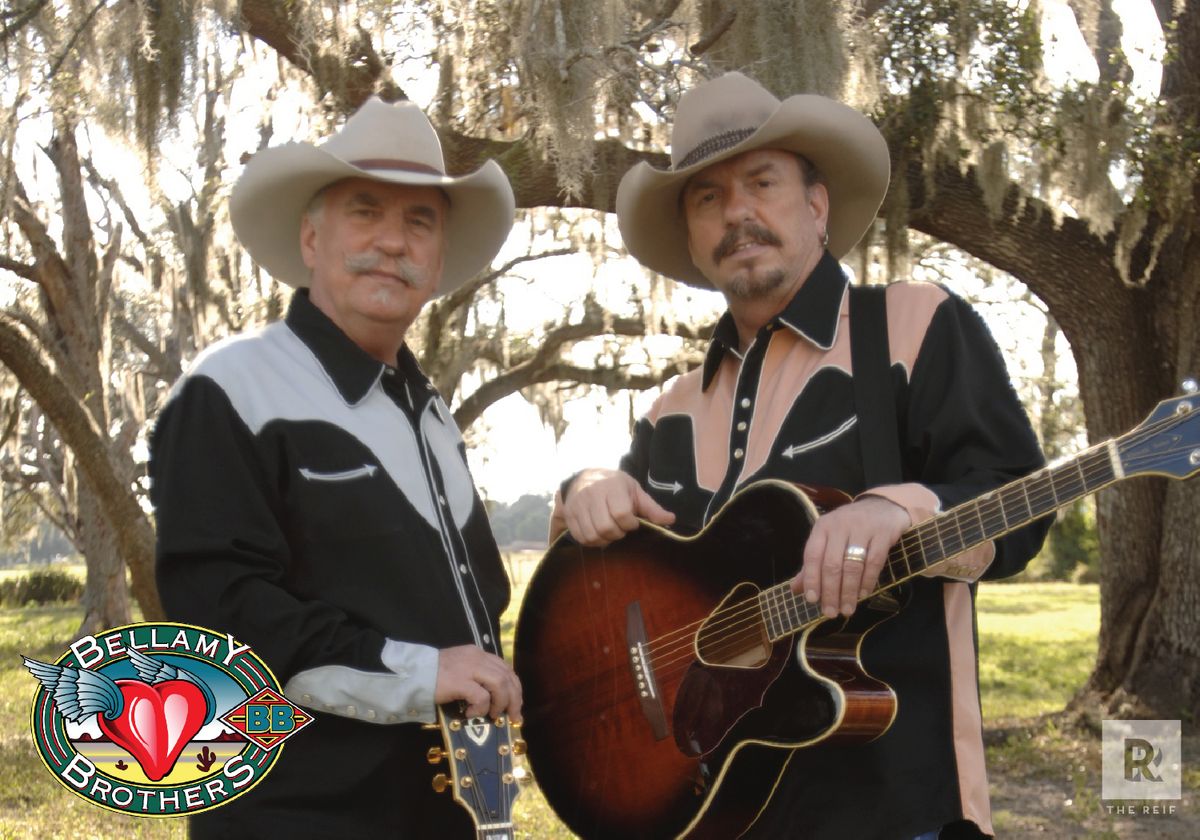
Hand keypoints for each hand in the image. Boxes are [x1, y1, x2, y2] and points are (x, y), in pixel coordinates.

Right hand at [435, 645, 522, 722]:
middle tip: (513, 716)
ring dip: (500, 703)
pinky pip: (481, 696)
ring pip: (499, 684)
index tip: (516, 705)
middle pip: (507, 676)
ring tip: (492, 715)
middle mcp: (477, 657)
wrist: (410, 673)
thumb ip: (477, 677)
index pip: (506, 669)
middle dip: (514, 699)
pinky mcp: (459, 681)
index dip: (515, 688)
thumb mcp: (460, 669)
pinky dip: (480, 708)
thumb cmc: (433, 675)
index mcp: (478, 654)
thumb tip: (495, 699)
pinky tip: (469, 714)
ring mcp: (468, 668)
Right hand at [561, 468, 674, 546]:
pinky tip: (598, 534)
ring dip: (604, 539)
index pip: (621, 513)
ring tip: (610, 531)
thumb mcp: (634, 491)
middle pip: (606, 527)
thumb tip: (671, 519)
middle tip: (620, 528)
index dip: (630, 523)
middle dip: (617, 533)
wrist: (582, 478)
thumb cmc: (614, 485)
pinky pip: (581, 537)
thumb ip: (651, 507)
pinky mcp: (569, 515)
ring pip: (592, 535)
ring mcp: (578, 505)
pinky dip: (592, 541)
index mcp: (612, 486)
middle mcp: (592, 495)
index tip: (632, 522)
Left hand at [789, 495, 909, 618]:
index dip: (811, 579)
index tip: (812, 600)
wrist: (883, 507)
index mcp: (822, 527)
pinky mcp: (883, 533)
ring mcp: (862, 528)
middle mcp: (840, 525)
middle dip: (831, 591)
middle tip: (831, 612)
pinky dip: (868, 581)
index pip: (812, 555)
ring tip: (847, 609)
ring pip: (852, 565)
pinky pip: (874, 561)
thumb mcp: (828, 540)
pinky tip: (864, 594)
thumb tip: (796, 589)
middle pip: (832, 563)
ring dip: (849, 591)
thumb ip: (813, 564)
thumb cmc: (850, 528)